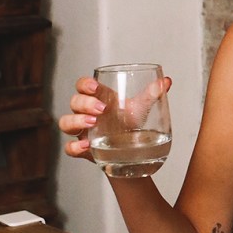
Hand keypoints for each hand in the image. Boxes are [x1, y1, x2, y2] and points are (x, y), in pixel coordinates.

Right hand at [57, 75, 172, 160]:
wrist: (133, 150)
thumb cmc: (131, 123)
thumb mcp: (141, 108)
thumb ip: (152, 94)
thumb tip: (166, 81)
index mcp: (97, 98)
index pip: (83, 85)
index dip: (85, 84)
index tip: (95, 87)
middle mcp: (85, 112)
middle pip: (74, 102)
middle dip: (84, 103)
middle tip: (101, 109)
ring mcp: (82, 131)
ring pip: (66, 122)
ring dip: (76, 121)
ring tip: (92, 123)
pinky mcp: (82, 149)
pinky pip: (69, 148)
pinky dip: (74, 147)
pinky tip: (85, 147)